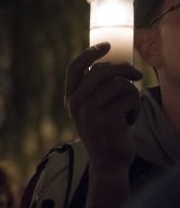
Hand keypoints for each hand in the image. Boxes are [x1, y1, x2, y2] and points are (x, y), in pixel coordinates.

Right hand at [65, 43, 142, 172]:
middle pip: (102, 70)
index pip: (75, 67)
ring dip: (131, 95)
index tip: (106, 45)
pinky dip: (135, 108)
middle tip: (137, 75)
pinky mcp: (107, 116)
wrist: (108, 162)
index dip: (90, 53)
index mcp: (71, 99)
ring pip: (119, 83)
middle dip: (124, 69)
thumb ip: (94, 90)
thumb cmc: (105, 134)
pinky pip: (129, 96)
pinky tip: (129, 121)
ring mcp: (90, 109)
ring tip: (129, 110)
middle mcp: (76, 103)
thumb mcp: (92, 111)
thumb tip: (110, 65)